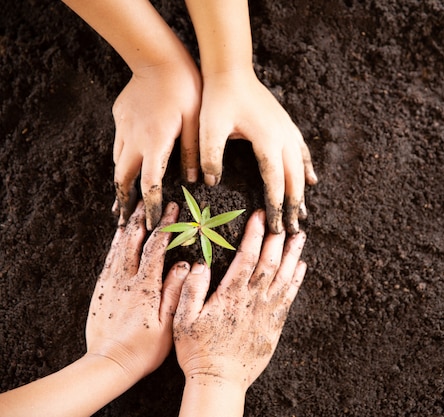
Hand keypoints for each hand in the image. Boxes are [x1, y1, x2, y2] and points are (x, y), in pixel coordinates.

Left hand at [87, 201, 187, 379]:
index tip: (174, 209)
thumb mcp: (167, 324)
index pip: (155, 247)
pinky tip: (119, 238)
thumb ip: (174, 292)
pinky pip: (108, 260)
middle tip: (151, 202)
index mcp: (144, 286)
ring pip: (118, 248)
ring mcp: (111, 284)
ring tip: (135, 211)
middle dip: (144, 219)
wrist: (109, 364)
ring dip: (128, 227)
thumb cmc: (143, 349)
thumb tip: (185, 264)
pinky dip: (115, 245)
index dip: (165, 225)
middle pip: (134, 241)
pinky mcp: (102, 290)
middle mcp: (125, 280)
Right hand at [112, 59, 201, 229]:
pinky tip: (128, 164)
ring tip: (122, 202)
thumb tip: (196, 180)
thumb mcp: (195, 123)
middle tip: (124, 223)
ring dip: (120, 183)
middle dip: (123, 202)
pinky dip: (123, 160)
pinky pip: (119, 143)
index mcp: (155, 144)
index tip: (149, 224)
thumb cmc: (185, 89)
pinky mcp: (120, 116)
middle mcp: (134, 140)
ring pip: (118, 162)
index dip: (149, 207)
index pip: (149, 184)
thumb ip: (194, 152)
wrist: (158, 57)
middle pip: (122, 179)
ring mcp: (124, 128)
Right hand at [173, 210, 306, 390]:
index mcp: (230, 295)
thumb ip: (191, 290)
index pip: (247, 257)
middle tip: (285, 218)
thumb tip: (198, 264)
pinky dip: (297, 280)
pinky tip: (301, 266)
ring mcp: (266, 311)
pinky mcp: (274, 324)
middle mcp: (252, 299)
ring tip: (300, 235)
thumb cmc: (198, 350)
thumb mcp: (183, 319)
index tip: (259, 216)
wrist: (219, 380)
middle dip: (278, 237)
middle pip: (270, 262)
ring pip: (285, 276)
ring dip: (293, 254)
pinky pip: (290, 297)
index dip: (255, 234)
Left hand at [197, 68, 317, 233]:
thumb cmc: (218, 98)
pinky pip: (302, 152)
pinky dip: (307, 169)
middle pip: (294, 180)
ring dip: (302, 192)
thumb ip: (209, 156)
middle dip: (294, 206)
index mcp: (268, 141)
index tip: (277, 227)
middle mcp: (284, 138)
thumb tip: (211, 182)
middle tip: (293, 230)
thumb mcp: (209, 128)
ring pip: (301, 168)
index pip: (275, 182)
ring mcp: (288, 130)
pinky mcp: (285, 125)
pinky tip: (311, 179)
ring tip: (303, 213)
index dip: (277, 206)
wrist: (231, 69)